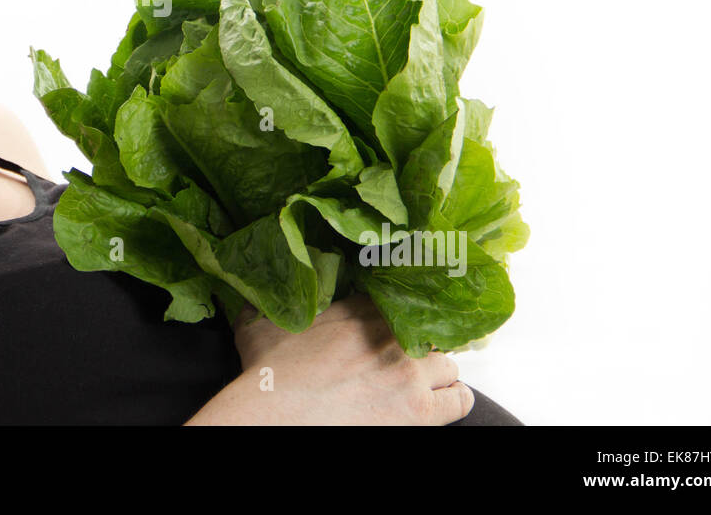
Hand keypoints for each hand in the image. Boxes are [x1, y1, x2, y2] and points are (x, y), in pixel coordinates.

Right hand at [224, 292, 474, 424]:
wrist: (275, 416)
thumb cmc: (266, 376)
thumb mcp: (257, 326)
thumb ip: (261, 304)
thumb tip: (252, 295)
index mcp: (358, 309)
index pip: (395, 302)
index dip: (391, 318)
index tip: (385, 331)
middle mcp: (390, 334)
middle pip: (425, 332)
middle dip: (416, 346)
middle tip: (400, 361)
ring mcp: (408, 371)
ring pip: (447, 364)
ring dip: (436, 373)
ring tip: (423, 383)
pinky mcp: (420, 409)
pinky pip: (458, 400)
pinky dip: (454, 400)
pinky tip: (443, 401)